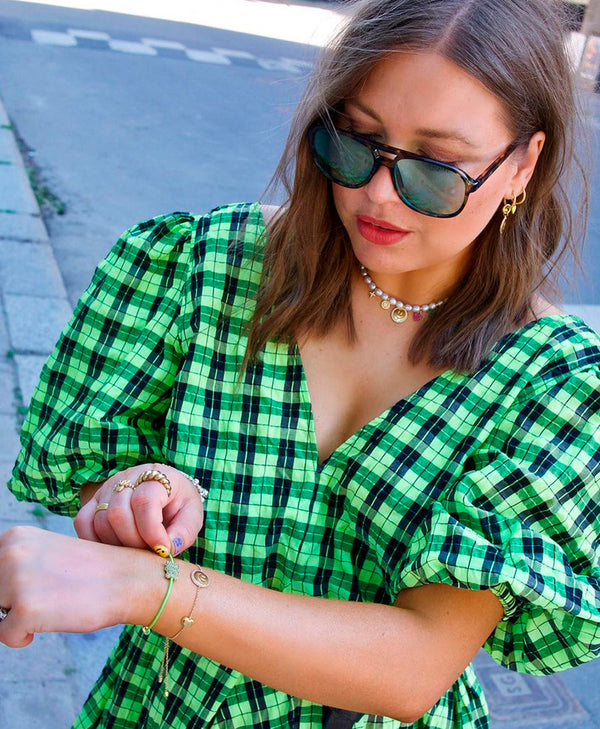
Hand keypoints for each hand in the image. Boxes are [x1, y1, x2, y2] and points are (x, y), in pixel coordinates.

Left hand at [0, 526, 157, 647]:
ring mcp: (16, 580)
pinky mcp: (25, 609)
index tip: (34, 585)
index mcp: (14, 536)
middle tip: (46, 594)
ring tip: (48, 605)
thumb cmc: (88, 571)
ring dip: (16, 617)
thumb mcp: (43, 554)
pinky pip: (5, 636)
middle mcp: (9, 552)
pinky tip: (52, 619)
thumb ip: (13, 565)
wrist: (128, 579)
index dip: (8, 586)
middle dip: (9, 602)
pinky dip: (23, 636)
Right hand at [74, 463, 204, 555]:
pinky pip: (83, 522)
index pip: (144, 501)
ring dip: (117, 544)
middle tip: (147, 552)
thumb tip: (167, 549)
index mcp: (158, 477)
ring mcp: (107, 488)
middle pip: (118, 512)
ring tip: (135, 550)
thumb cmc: (179, 504)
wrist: (167, 490)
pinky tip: (114, 549)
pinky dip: (94, 541)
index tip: (162, 549)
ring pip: (100, 520)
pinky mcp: (94, 501)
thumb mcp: (192, 515)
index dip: (151, 530)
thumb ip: (184, 532)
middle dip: (133, 541)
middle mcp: (128, 477)